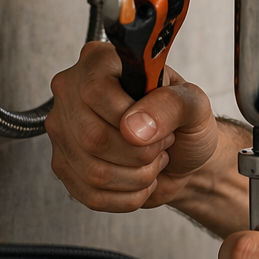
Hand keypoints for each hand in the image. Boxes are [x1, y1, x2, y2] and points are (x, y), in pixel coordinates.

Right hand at [46, 41, 219, 212]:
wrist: (184, 155)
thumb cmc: (186, 123)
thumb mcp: (194, 104)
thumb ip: (172, 104)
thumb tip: (135, 125)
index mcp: (100, 63)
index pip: (96, 92)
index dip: (132, 117)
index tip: (158, 125)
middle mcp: (72, 93)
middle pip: (93, 137)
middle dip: (142, 152)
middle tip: (161, 142)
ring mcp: (64, 131)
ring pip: (94, 172)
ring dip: (139, 175)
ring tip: (152, 158)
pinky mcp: (64, 166)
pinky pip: (92, 195)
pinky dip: (130, 195)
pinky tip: (140, 177)